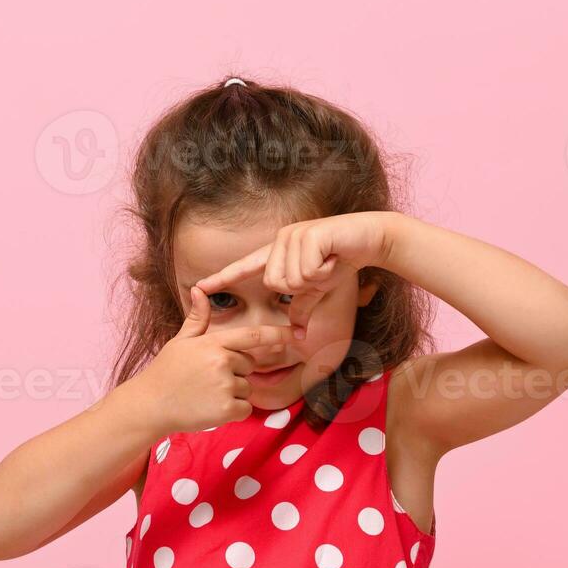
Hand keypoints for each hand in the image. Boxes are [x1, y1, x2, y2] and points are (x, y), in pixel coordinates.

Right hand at [128, 285, 301, 432]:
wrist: (149, 405)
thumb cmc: (165, 372)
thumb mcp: (180, 342)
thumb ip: (197, 318)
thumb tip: (199, 290)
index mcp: (213, 343)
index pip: (253, 335)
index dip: (278, 334)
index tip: (299, 333)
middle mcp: (222, 362)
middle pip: (249, 365)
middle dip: (235, 372)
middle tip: (206, 379)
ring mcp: (225, 386)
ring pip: (247, 388)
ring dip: (233, 393)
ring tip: (205, 394)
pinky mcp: (226, 409)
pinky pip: (245, 408)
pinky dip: (233, 411)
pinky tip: (211, 408)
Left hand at [193, 211, 396, 328]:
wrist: (370, 239)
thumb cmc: (342, 262)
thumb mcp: (317, 290)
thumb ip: (301, 308)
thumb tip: (296, 334)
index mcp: (276, 253)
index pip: (244, 268)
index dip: (221, 279)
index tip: (197, 288)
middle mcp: (279, 240)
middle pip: (274, 283)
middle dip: (302, 287)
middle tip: (321, 270)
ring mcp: (292, 235)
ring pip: (290, 280)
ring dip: (315, 278)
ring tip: (328, 262)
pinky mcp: (307, 234)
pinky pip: (306, 271)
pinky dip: (324, 271)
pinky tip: (334, 257)